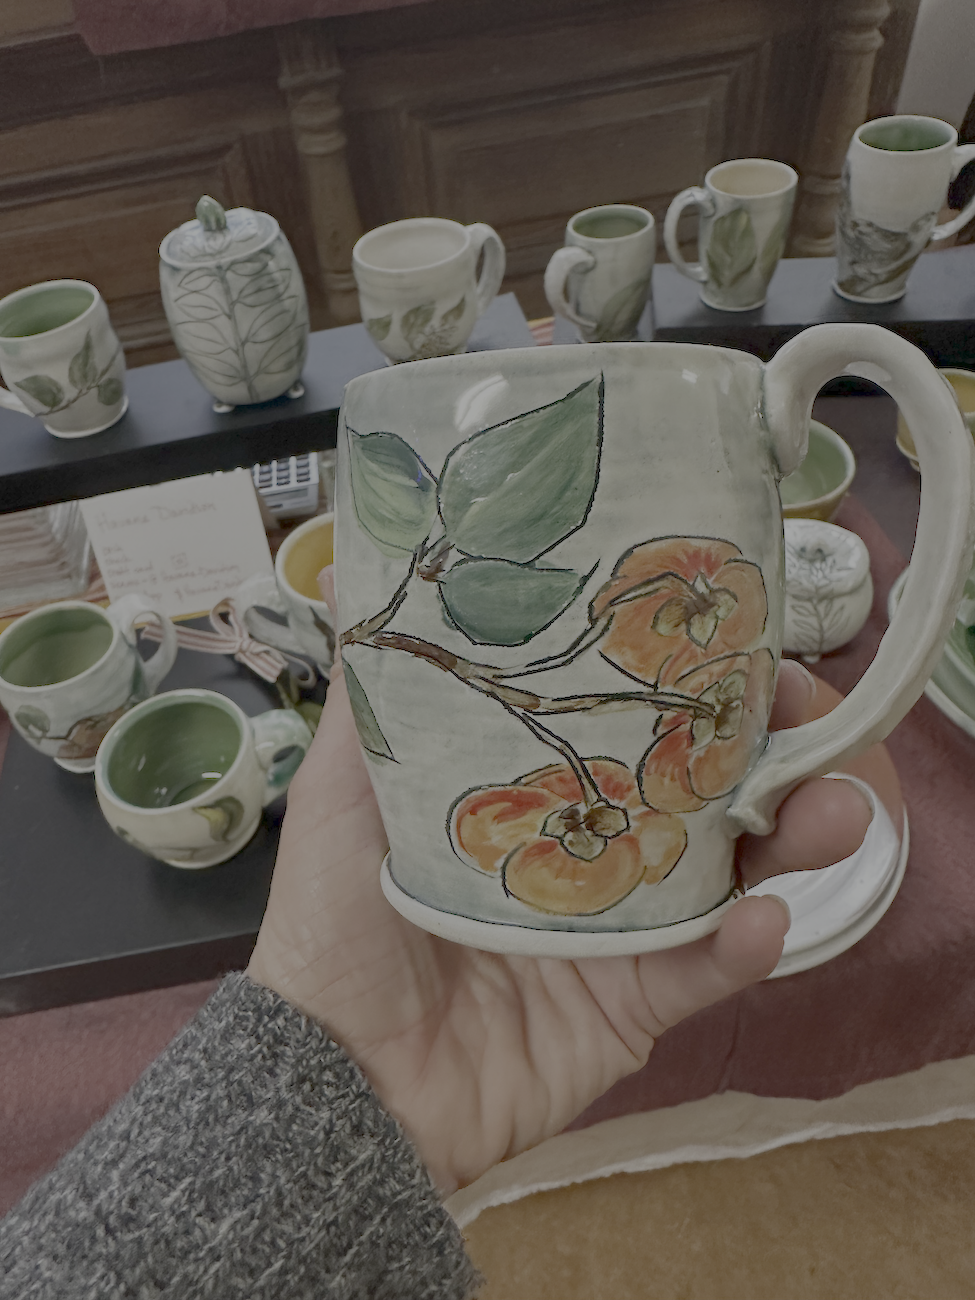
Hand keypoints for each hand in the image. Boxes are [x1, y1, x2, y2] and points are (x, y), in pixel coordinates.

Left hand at [249, 577, 878, 1193]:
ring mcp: (620, 932)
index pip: (633, 725)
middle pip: (704, 791)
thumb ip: (372, 701)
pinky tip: (764, 917)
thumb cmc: (332, 926)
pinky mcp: (633, 1008)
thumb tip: (357, 583)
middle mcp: (591, 853)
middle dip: (772, 751)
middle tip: (815, 717)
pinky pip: (706, 972)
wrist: (334, 1076)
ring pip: (731, 874)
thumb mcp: (341, 793)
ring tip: (834, 807)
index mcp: (536, 794)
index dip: (691, 683)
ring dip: (795, 839)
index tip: (740, 640)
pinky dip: (744, 945)